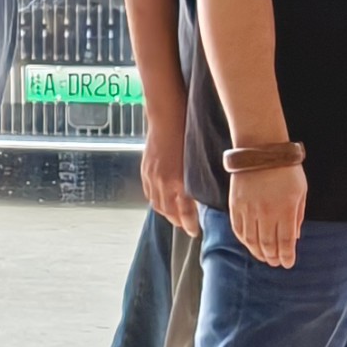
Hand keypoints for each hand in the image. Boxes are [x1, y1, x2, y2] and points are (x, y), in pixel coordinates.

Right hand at [139, 101, 197, 234]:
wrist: (166, 115)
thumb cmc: (186, 132)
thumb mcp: (196, 159)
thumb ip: (196, 180)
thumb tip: (201, 194)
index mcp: (178, 181)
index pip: (183, 212)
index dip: (189, 224)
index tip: (194, 231)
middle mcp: (162, 182)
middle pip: (168, 212)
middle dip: (177, 222)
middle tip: (186, 226)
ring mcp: (151, 176)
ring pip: (157, 204)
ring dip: (166, 214)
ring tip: (175, 217)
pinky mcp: (145, 170)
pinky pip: (148, 193)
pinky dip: (156, 201)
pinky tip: (161, 201)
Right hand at [226, 161, 306, 269]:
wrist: (261, 149)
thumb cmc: (286, 170)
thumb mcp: (300, 192)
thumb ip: (298, 216)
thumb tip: (294, 239)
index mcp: (286, 209)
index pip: (285, 241)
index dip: (286, 256)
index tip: (288, 264)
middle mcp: (266, 212)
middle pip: (268, 244)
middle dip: (272, 257)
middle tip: (275, 263)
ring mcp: (249, 209)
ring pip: (252, 240)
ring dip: (258, 252)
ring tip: (263, 258)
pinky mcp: (235, 205)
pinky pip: (238, 229)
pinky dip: (244, 241)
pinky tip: (249, 245)